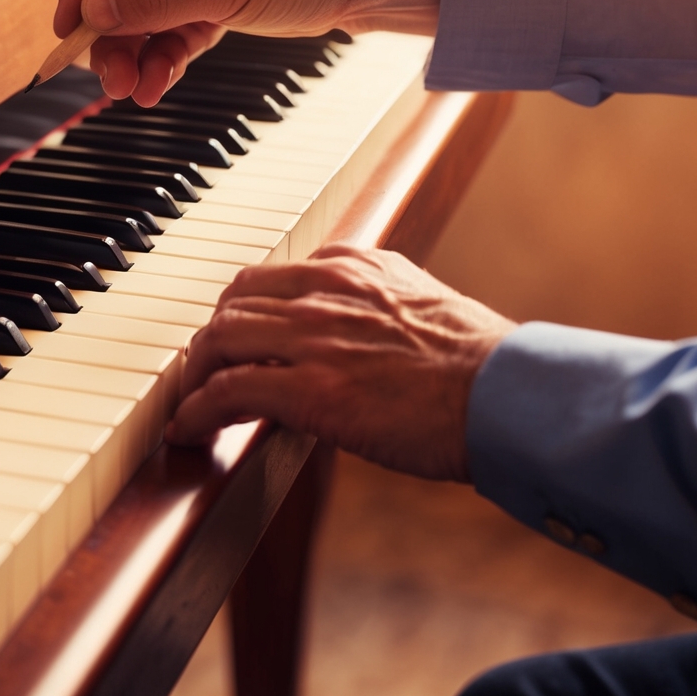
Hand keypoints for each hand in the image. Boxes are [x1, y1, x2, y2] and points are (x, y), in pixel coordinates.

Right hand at [52, 0, 440, 105]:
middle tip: (101, 71)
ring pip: (136, 12)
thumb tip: (93, 9)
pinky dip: (158, 61)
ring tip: (128, 89)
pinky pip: (166, 33)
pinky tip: (153, 87)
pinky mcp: (207, 3)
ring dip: (128, 53)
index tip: (71, 18)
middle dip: (106, 27)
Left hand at [165, 246, 516, 481]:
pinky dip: (196, 411)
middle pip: (235, 300)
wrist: (508, 395)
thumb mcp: (424, 306)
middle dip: (214, 337)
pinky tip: (188, 430)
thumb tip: (363, 335)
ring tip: (192, 404)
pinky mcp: (309, 389)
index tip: (242, 337)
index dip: (249, 309)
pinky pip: (226, 391)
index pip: (275, 275)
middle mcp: (326, 288)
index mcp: (356, 265)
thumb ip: (381, 305)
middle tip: (207, 371)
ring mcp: (314, 336)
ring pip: (219, 338)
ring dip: (196, 373)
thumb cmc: (481, 365)